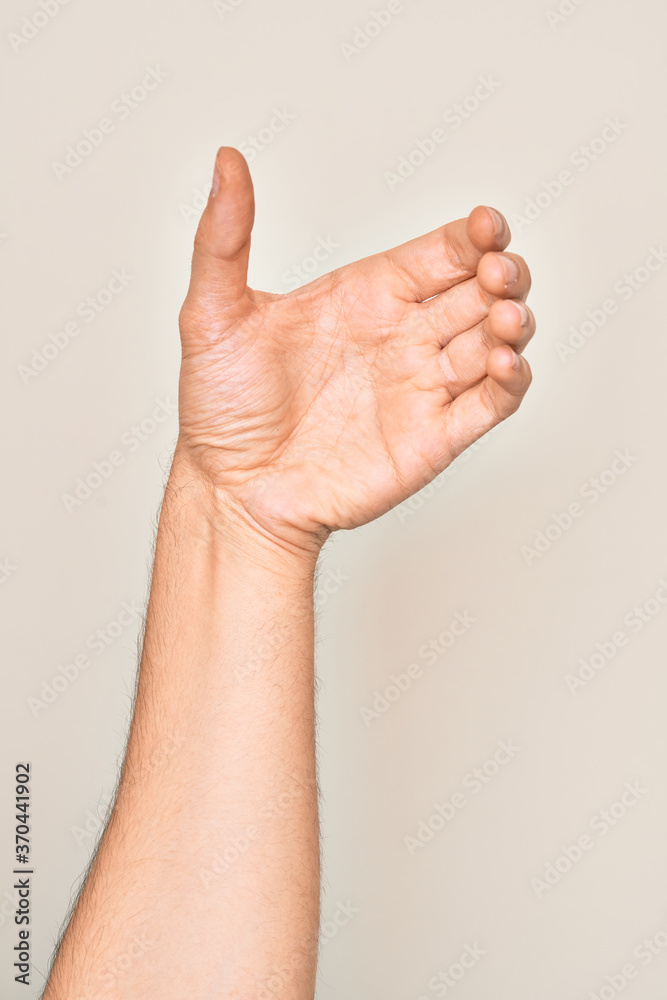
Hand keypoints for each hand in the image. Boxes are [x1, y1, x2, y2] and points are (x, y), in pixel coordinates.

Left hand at [176, 147, 533, 557]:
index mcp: (366, 296)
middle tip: (498, 273)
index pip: (442, 253)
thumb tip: (227, 161)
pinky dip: (511, 382)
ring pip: (495, 342)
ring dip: (513, 323)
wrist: (230, 490)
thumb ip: (224, 238)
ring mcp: (421, 387)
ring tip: (503, 318)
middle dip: (504, 274)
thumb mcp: (213, 315)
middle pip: (482, 290)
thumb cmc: (220, 410)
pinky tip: (503, 364)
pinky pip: (490, 405)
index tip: (485, 227)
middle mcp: (402, 336)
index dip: (474, 235)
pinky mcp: (433, 438)